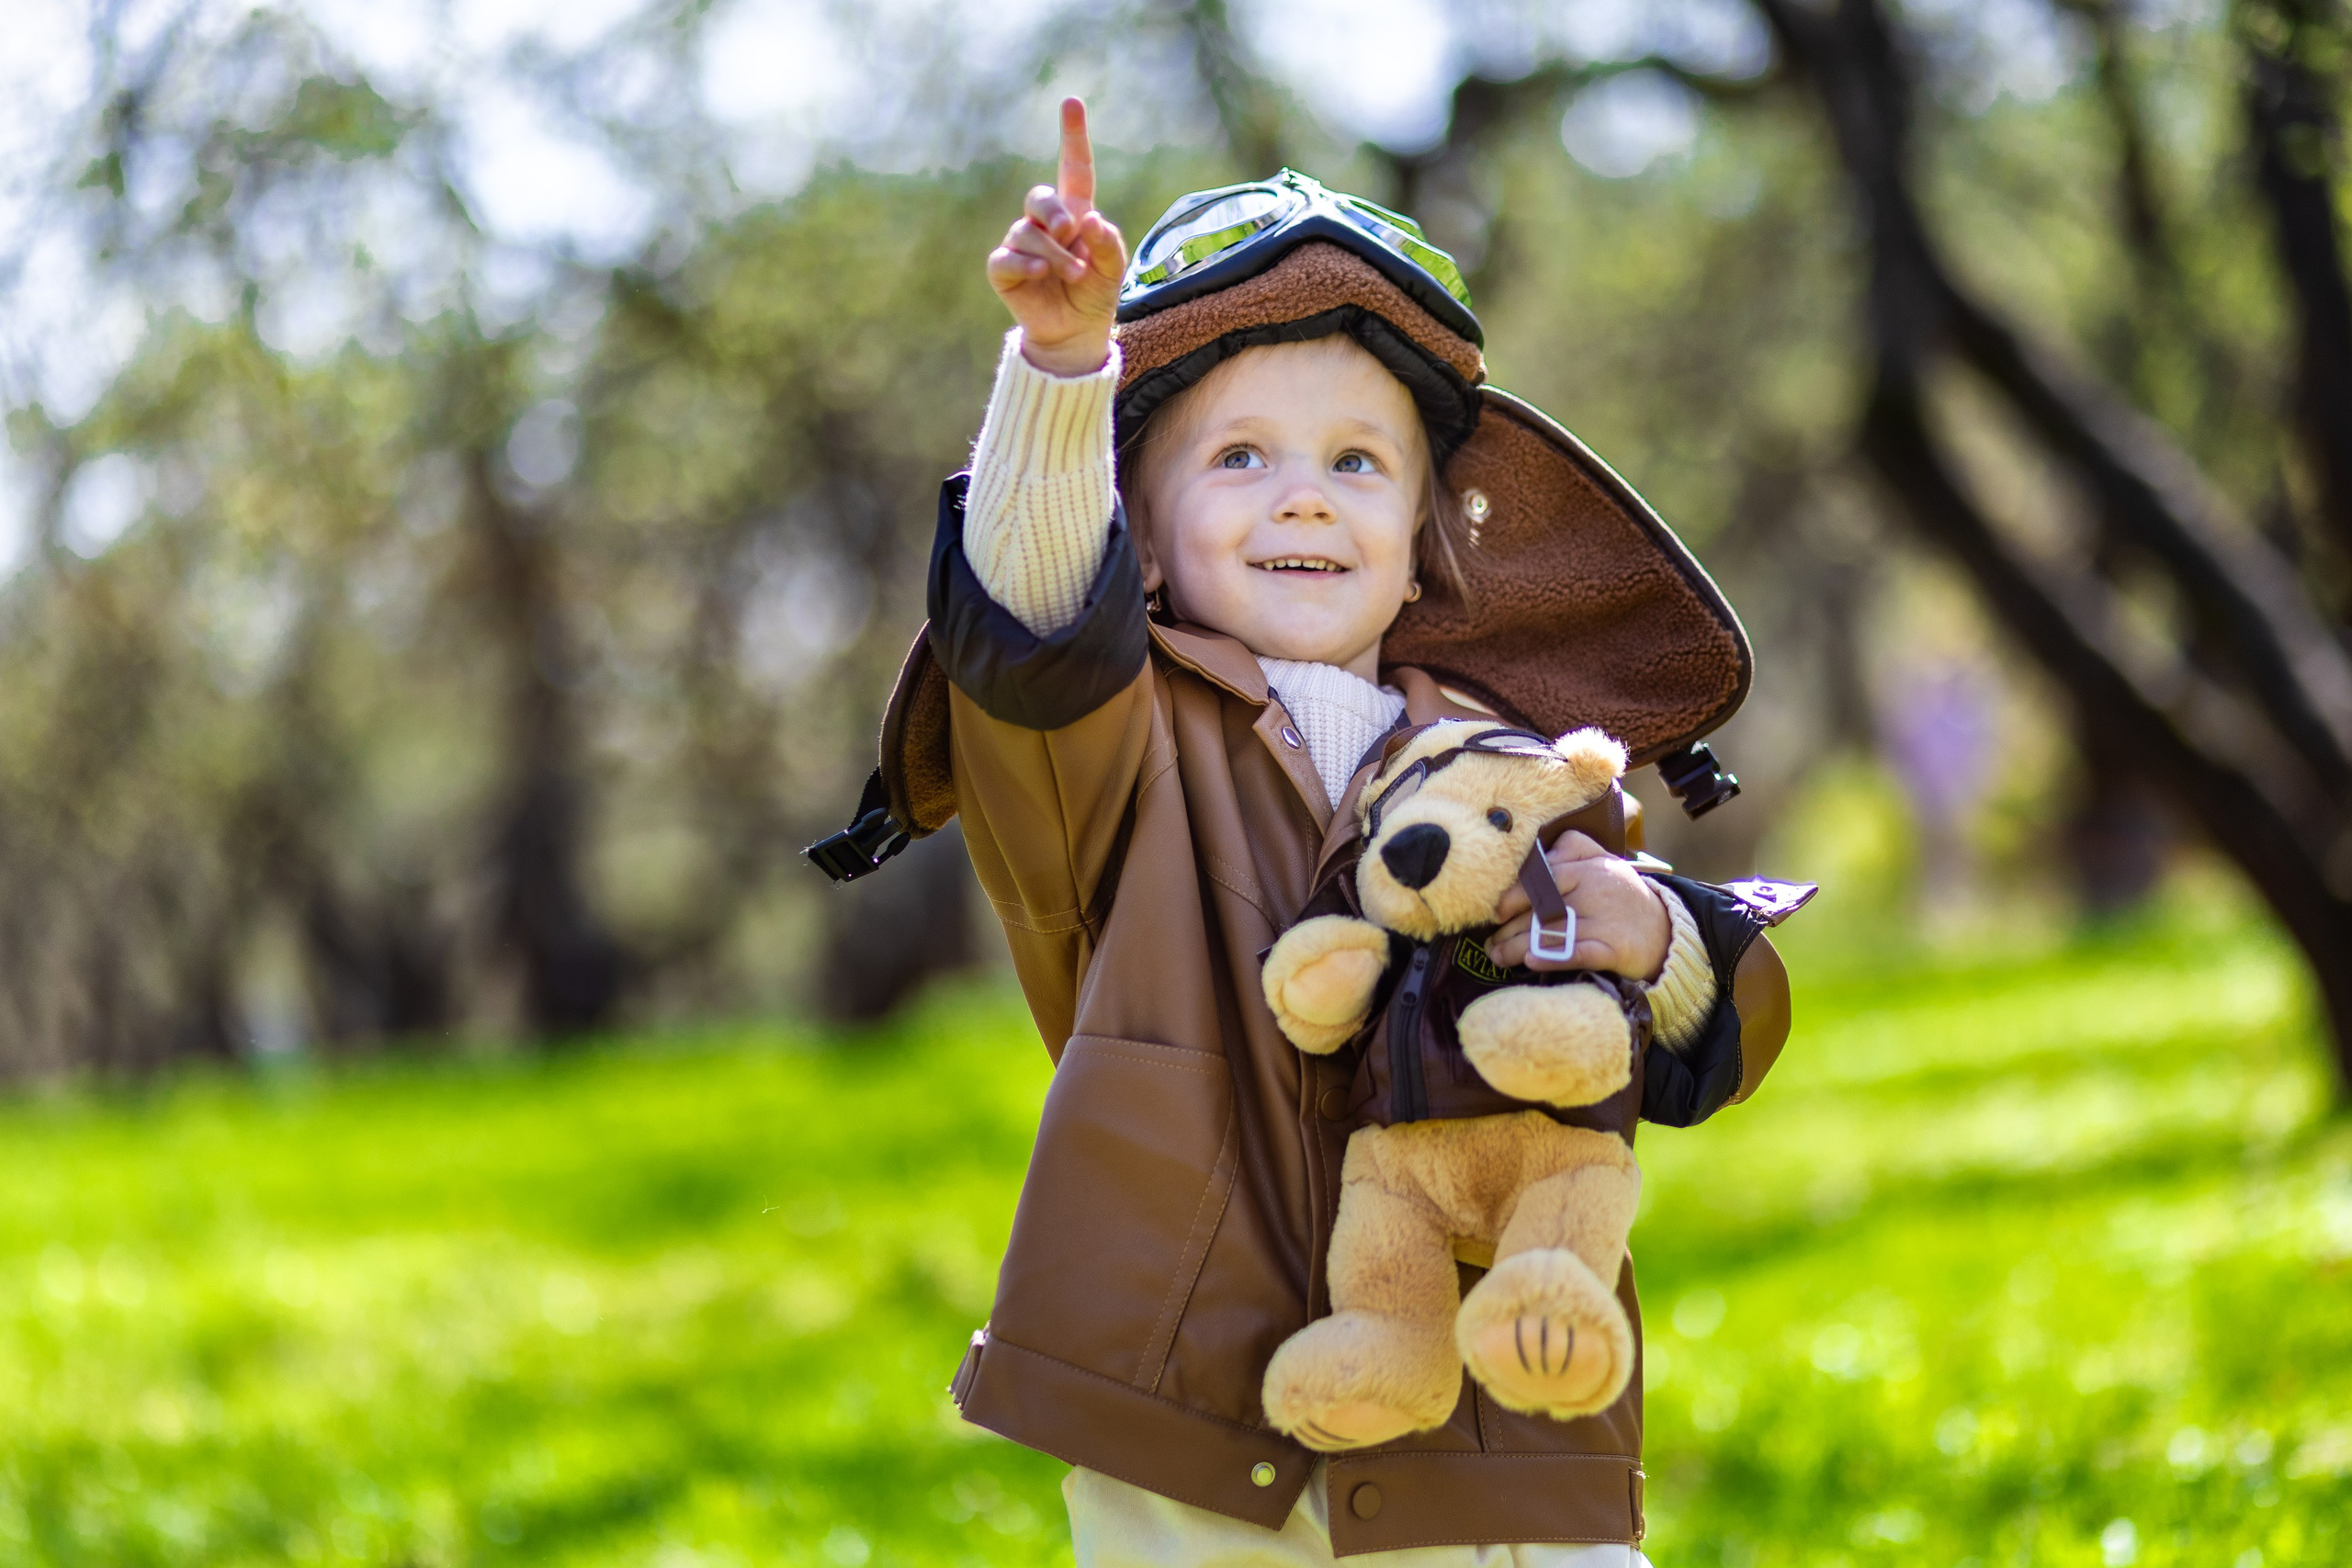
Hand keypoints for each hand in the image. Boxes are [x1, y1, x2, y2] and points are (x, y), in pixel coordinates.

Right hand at [986, 97, 1126, 376]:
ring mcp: (1021, 244)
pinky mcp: (1004, 268)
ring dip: (1054, 253)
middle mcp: (1044, 223)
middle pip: (1039, 197)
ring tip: (1074, 274)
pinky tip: (1038, 273)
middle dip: (1055, 212)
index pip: (1074, 168)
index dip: (1072, 136)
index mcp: (1074, 213)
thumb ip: (1108, 243)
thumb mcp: (1113, 268)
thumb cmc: (1095, 293)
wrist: (1075, 331)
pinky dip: (1025, 263)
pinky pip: (1006, 257)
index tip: (1072, 102)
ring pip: (1027, 232)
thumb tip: (1089, 219)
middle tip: (1072, 232)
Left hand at [1485, 833, 1670, 978]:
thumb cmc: (1623, 896)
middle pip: (1542, 910)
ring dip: (1519, 948)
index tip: (1496, 912)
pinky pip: (1578, 953)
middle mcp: (1596, 891)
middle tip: (1491, 945)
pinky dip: (1553, 958)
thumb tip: (1539, 847)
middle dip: (1510, 930)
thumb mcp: (1604, 862)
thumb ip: (1574, 848)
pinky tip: (1532, 961)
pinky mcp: (1614, 949)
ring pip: (1553, 933)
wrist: (1667, 931)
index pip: (1544, 879)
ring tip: (1500, 958)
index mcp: (1589, 868)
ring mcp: (1606, 921)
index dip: (1515, 896)